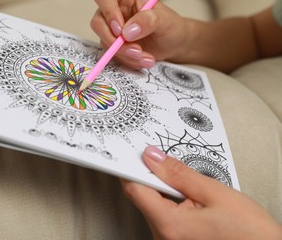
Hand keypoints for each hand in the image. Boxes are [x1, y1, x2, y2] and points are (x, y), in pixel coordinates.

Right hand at [90, 0, 192, 68]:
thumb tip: (128, 31)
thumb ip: (149, 21)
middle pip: (97, 22)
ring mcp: (112, 28)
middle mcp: (115, 10)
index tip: (121, 30)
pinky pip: (112, 54)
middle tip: (135, 50)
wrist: (173, 44)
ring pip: (105, 42)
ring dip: (124, 53)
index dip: (108, 12)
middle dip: (114, 41)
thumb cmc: (170, 26)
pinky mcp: (114, 44)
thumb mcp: (165, 20)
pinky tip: (143, 59)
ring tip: (145, 57)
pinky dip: (127, 60)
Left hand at [121, 145, 281, 238]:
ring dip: (163, 189)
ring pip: (153, 206)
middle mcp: (163, 238)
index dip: (133, 167)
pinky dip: (170, 202)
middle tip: (167, 160)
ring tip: (186, 183)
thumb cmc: (251, 233)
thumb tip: (152, 157)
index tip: (137, 152)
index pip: (135, 189)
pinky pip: (163, 216)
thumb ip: (178, 173)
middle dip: (152, 177)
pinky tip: (187, 196)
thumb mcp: (215, 193)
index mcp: (169, 225)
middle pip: (142, 198)